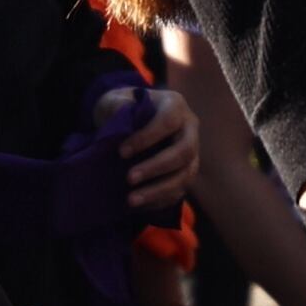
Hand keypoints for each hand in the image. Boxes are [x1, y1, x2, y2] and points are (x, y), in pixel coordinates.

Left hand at [107, 84, 199, 211]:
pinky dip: (160, 200)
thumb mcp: (114, 100)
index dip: (147, 138)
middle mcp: (189, 128)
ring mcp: (191, 152)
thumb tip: (123, 113)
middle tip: (129, 179)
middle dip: (156, 168)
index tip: (121, 152)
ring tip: (131, 200)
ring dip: (159, 190)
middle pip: (184, 151)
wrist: (130, 122)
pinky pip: (180, 190)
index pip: (168, 121)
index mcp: (175, 105)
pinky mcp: (186, 172)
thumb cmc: (123, 109)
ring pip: (186, 175)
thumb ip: (116, 105)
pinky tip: (140, 205)